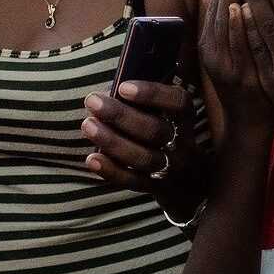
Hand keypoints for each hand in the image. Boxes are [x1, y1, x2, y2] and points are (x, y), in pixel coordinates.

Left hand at [82, 80, 206, 212]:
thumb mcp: (163, 112)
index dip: (152, 94)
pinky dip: (111, 170)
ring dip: (112, 141)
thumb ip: (141, 102)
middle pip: (154, 130)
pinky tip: (92, 159)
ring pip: (142, 156)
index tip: (123, 87)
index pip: (177, 103)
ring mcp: (169, 166)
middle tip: (92, 101)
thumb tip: (107, 94)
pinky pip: (132, 180)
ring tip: (88, 125)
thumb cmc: (163, 129)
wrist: (186, 175)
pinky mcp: (154, 185)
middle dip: (120, 115)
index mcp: (184, 118)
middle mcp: (181, 142)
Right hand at [198, 0, 273, 135]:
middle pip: (217, 9)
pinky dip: (237, 28)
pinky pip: (237, 48)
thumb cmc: (247, 84)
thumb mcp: (229, 52)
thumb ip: (219, 23)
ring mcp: (224, 64)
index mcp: (211, 43)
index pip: (215, 3)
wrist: (251, 124)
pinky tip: (240, 9)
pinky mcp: (238, 76)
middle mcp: (214, 51)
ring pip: (224, 25)